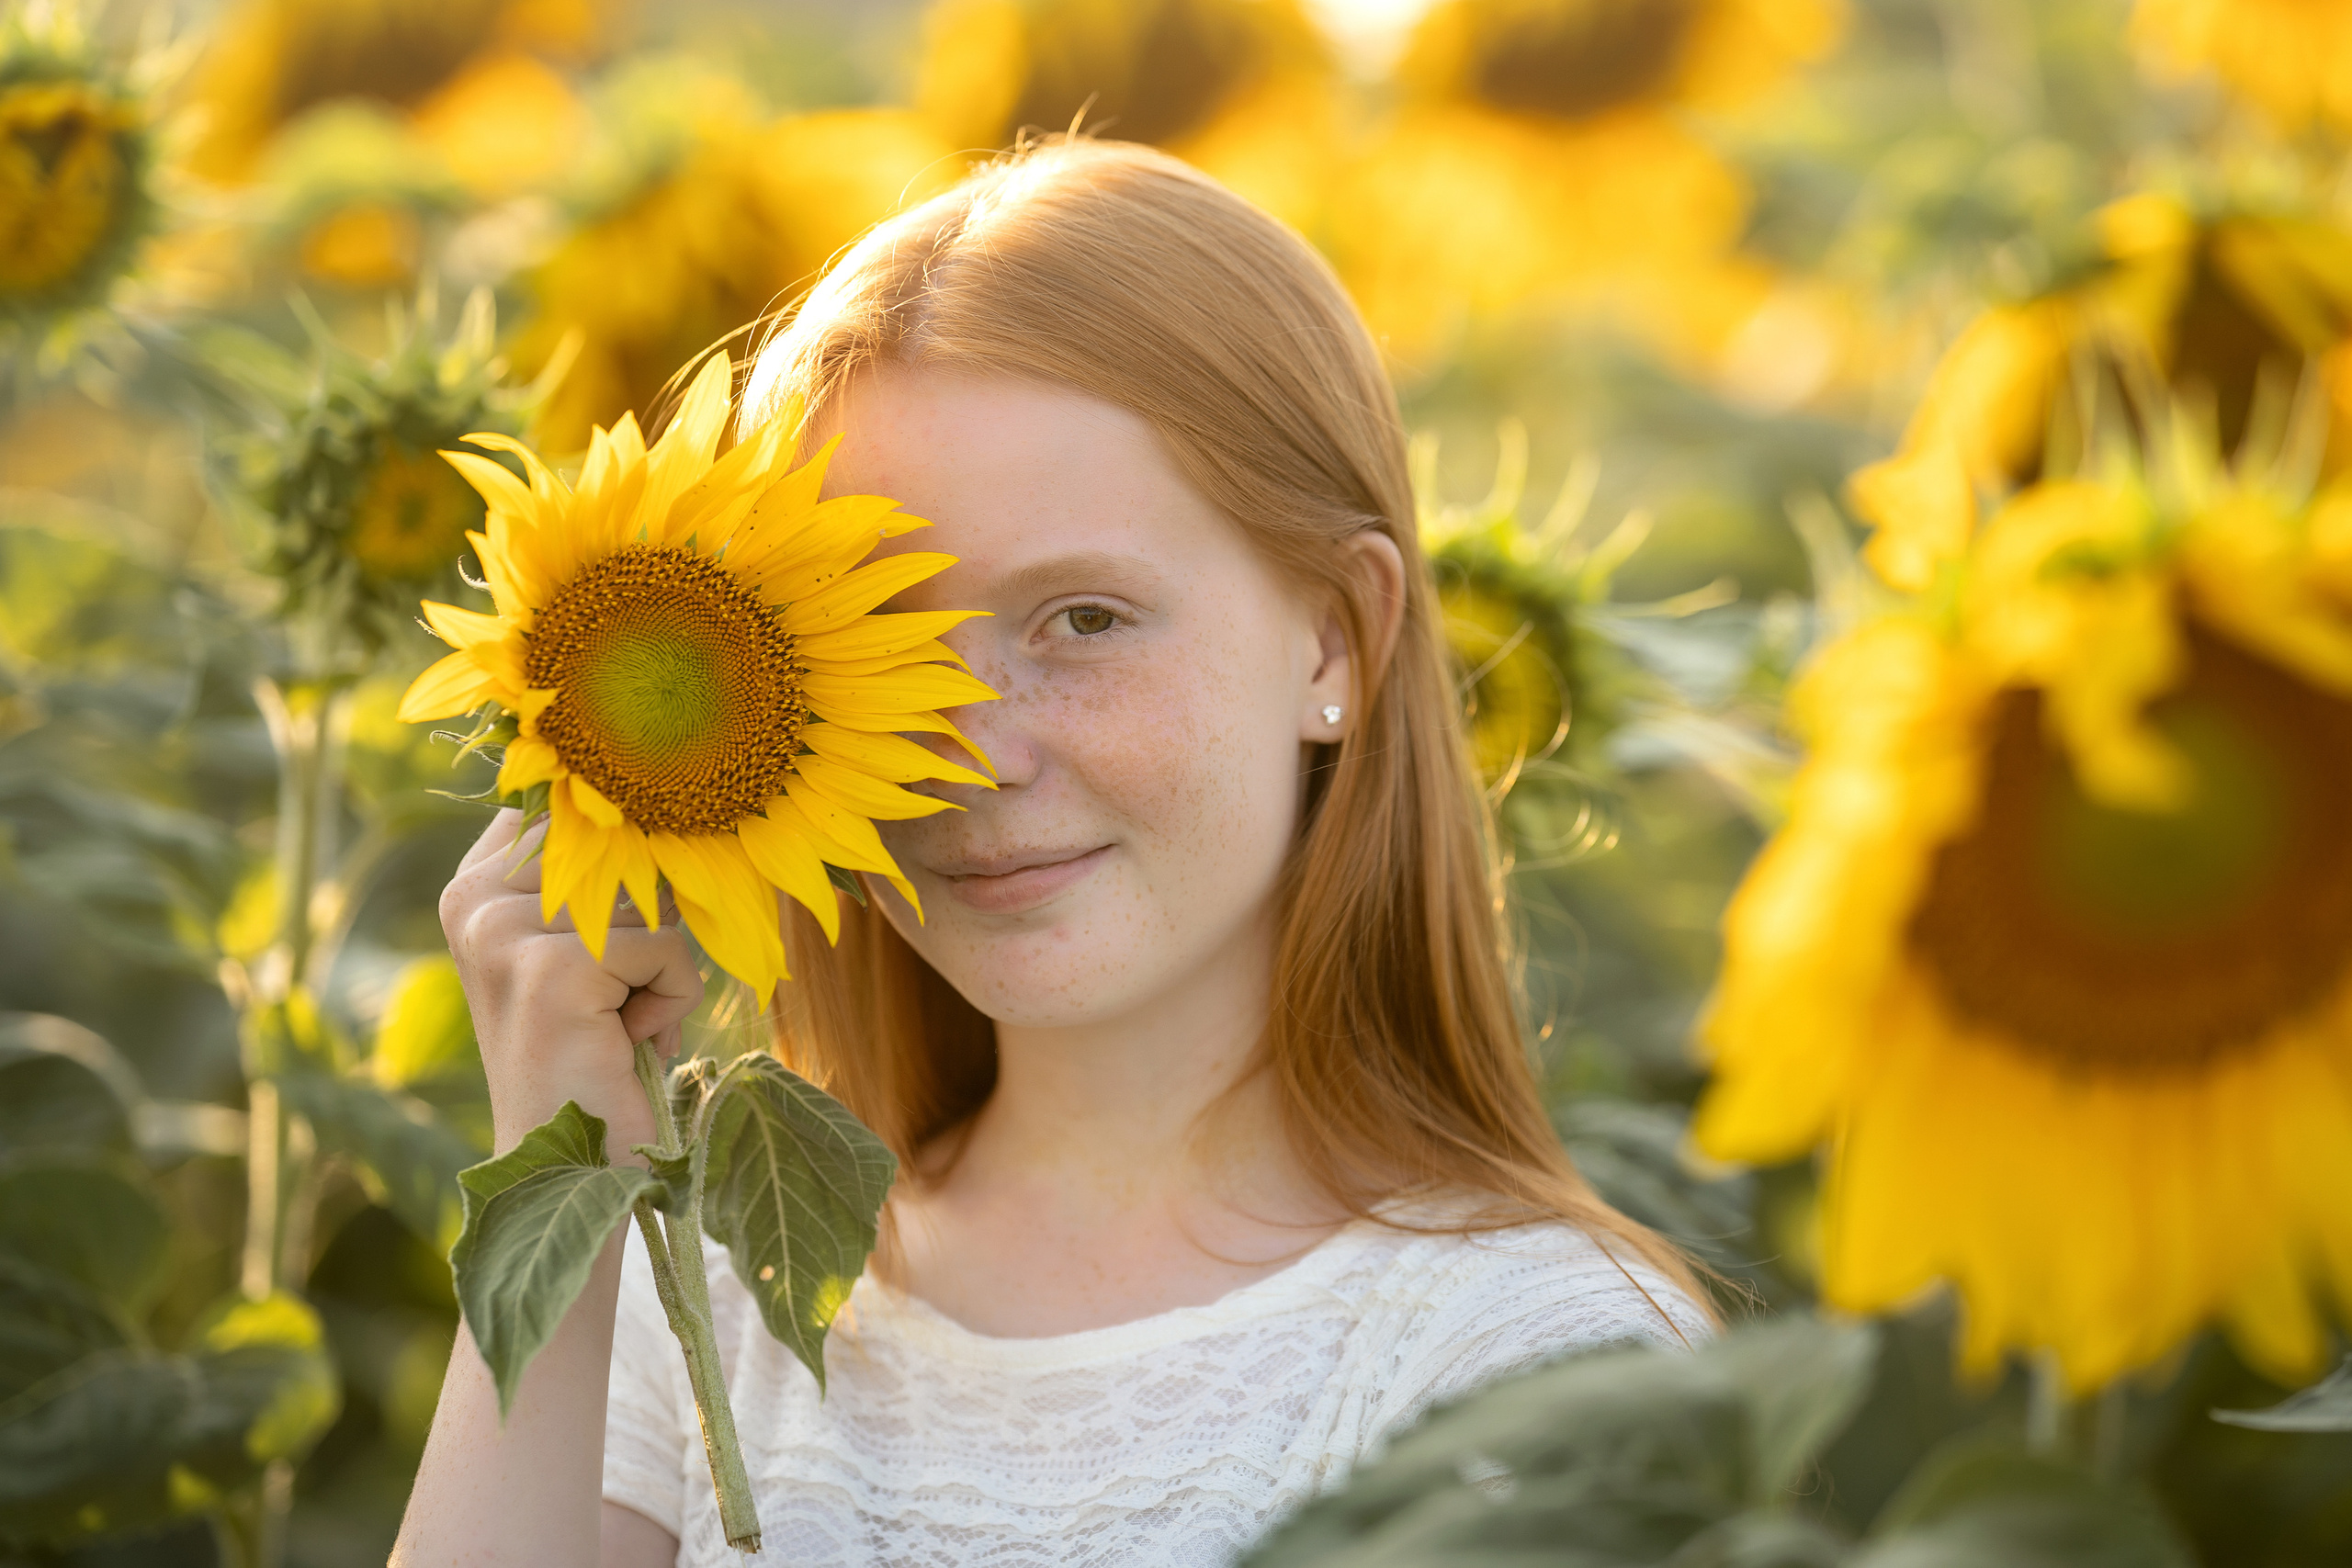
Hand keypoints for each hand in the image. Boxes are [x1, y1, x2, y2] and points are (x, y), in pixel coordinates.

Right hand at [438, 809, 703, 1159]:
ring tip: (614, 1027)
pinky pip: (666, 947)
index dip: (624, 876)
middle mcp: (473, 900)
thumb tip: (664, 808)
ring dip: (659, 971)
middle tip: (608, 1005)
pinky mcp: (549, 970)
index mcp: (473, 885)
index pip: (580, 816)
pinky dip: (671, 1000)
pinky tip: (625, 1045)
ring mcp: (502, 932)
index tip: (601, 954)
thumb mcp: (591, 945)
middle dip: (646, 931)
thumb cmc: (599, 1054)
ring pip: (651, 902)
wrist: (574, 1169)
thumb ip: (601, 873)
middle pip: (624, 854)